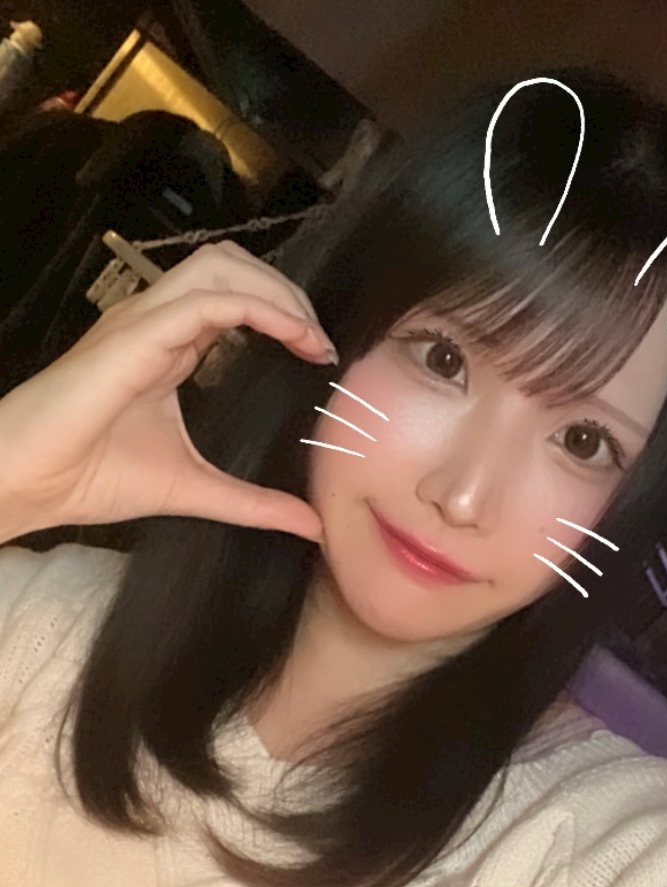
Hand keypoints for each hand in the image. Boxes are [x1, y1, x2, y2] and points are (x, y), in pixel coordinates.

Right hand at [0, 241, 335, 541]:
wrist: (27, 483)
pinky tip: (295, 338)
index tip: (321, 353)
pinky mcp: (137, 334)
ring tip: (309, 335)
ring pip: (222, 267)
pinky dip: (260, 309)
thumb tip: (310, 524)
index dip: (284, 313)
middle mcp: (157, 321)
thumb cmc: (92, 477)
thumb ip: (252, 502)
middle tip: (319, 339)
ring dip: (276, 292)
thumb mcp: (194, 488)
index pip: (235, 297)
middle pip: (232, 265)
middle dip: (286, 291)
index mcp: (170, 344)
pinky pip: (210, 300)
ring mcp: (144, 320)